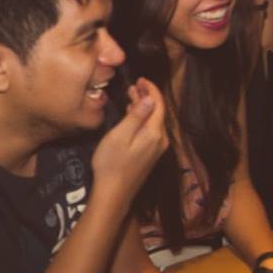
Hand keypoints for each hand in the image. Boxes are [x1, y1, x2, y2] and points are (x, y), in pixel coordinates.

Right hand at [90, 77, 167, 193]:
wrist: (113, 193)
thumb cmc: (112, 162)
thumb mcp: (120, 135)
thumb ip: (136, 116)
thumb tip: (150, 99)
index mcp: (154, 133)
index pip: (158, 105)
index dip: (151, 89)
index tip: (141, 79)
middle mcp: (160, 140)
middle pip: (158, 112)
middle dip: (147, 96)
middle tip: (134, 84)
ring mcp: (156, 149)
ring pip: (153, 121)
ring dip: (144, 107)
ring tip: (132, 95)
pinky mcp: (150, 156)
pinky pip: (150, 131)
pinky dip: (142, 119)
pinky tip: (133, 116)